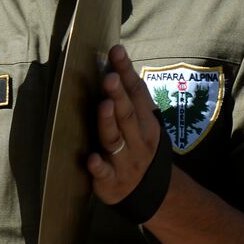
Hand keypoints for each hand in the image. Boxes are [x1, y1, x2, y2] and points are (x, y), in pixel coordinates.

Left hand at [87, 44, 165, 204]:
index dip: (127, 72)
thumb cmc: (139, 148)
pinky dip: (99, 166)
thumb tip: (111, 66)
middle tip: (109, 77)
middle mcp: (139, 140)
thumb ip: (130, 101)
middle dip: (119, 95)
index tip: (116, 51)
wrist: (152, 193)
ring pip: (116, 139)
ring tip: (104, 105)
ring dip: (109, 122)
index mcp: (147, 122)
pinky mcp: (112, 182)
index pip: (138, 93)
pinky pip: (105, 174)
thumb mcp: (143, 125)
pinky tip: (91, 159)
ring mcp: (126, 161)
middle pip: (128, 115)